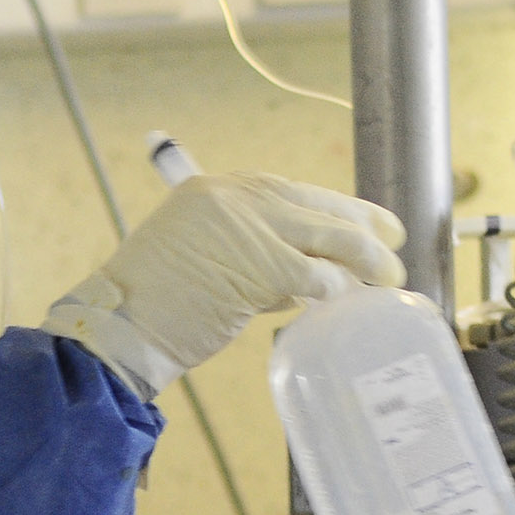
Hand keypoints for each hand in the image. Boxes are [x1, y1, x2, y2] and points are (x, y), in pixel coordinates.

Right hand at [40, 173, 406, 398]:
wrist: (118, 325)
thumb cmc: (155, 304)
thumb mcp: (204, 259)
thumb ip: (255, 255)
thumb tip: (311, 275)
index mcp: (220, 188)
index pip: (296, 191)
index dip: (339, 208)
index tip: (369, 223)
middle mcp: (237, 196)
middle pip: (323, 206)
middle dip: (369, 229)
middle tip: (396, 249)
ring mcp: (250, 226)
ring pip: (334, 237)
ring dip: (369, 262)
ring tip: (389, 281)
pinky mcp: (261, 265)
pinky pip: (319, 275)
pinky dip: (340, 290)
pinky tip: (353, 301)